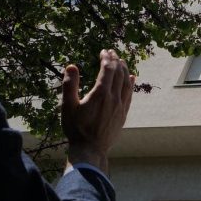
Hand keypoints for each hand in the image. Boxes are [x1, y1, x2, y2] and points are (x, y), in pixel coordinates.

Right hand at [62, 49, 134, 171]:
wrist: (91, 149)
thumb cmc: (76, 128)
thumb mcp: (68, 106)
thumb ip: (69, 85)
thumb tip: (71, 66)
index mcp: (101, 93)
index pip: (107, 69)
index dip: (107, 58)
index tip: (104, 51)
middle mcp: (114, 97)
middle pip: (119, 74)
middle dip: (116, 61)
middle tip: (112, 52)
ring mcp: (121, 106)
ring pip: (127, 83)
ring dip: (124, 70)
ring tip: (121, 61)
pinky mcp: (123, 113)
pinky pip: (130, 94)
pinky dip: (131, 83)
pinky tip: (132, 78)